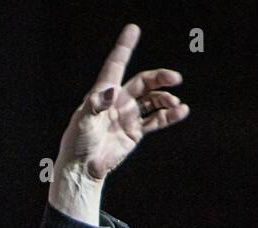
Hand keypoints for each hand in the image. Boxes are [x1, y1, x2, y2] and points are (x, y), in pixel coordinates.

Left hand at [56, 23, 189, 181]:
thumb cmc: (77, 143)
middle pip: (144, 81)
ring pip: (153, 100)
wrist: (82, 168)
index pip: (116, 65)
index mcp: (103, 93)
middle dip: (159, 78)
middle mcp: (119, 101)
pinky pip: (156, 119)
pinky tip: (181, 111)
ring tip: (174, 104)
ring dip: (166, 99)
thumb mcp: (82, 122)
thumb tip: (111, 91)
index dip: (124, 47)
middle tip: (174, 79)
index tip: (133, 29)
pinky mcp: (136, 131)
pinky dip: (170, 115)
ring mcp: (128, 115)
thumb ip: (95, 105)